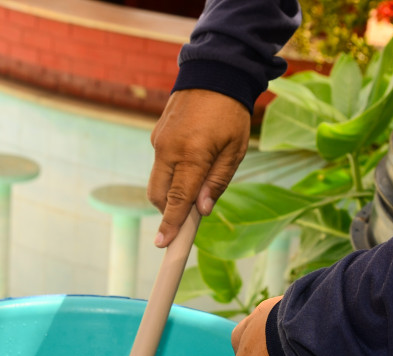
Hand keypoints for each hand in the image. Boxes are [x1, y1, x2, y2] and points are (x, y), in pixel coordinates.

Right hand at [148, 89, 250, 246]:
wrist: (213, 73)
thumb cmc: (231, 113)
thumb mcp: (235, 151)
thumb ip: (217, 182)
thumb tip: (201, 210)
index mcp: (192, 155)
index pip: (177, 200)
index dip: (170, 225)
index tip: (163, 244)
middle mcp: (169, 150)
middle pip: (159, 195)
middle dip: (169, 211)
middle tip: (187, 219)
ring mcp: (159, 141)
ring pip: (157, 181)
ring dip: (171, 192)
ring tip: (195, 186)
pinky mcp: (157, 135)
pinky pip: (161, 163)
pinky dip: (172, 173)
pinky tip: (191, 162)